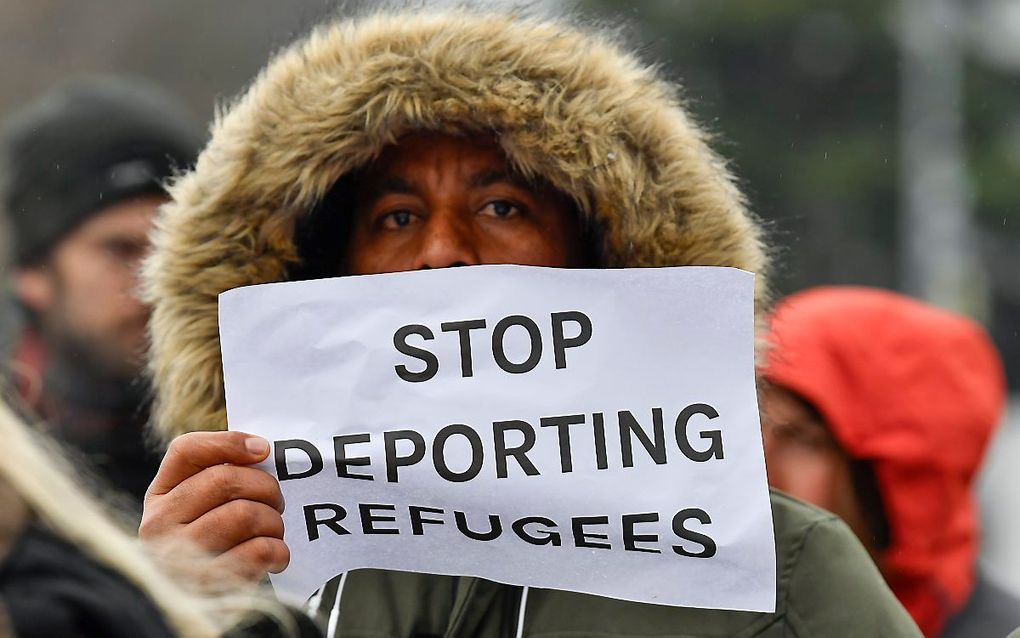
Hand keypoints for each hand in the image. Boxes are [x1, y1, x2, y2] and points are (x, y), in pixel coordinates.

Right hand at [139, 431, 288, 581]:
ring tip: (274, 530)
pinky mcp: (206, 586)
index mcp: (159, 496)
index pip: (186, 450)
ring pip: (245, 515)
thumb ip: (219, 477)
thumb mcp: (197, 510)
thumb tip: (259, 449)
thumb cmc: (207, 546)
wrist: (191, 606)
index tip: (263, 450)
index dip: (229, 443)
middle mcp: (159, 524)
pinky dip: (277, 550)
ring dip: (273, 521)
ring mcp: (178, 557)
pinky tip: (275, 554)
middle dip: (266, 488)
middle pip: (225, 481)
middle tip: (277, 501)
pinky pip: (256, 552)